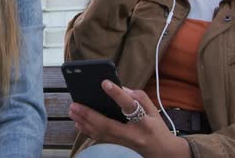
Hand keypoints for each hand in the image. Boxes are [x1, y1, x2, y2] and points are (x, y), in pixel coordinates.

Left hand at [68, 80, 190, 157]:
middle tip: (75, 104)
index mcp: (144, 122)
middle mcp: (132, 134)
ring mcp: (124, 142)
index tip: (105, 83)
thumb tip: (120, 89)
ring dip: (83, 122)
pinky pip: (99, 138)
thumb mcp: (154, 110)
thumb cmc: (157, 127)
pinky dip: (87, 130)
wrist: (162, 152)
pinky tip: (78, 122)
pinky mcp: (117, 146)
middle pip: (107, 125)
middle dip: (89, 114)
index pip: (130, 107)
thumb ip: (139, 98)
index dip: (118, 95)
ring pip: (100, 133)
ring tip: (72, 111)